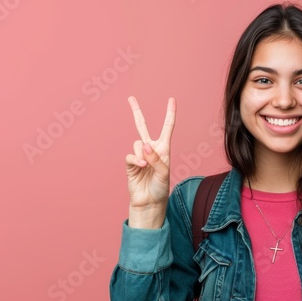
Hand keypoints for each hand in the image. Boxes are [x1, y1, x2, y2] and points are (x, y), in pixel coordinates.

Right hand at [125, 96, 175, 227]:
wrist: (149, 202)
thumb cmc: (161, 188)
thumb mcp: (164, 173)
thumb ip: (155, 158)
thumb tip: (144, 144)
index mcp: (164, 149)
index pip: (167, 127)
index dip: (169, 113)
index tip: (171, 99)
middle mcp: (151, 149)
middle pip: (142, 126)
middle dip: (136, 112)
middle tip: (130, 98)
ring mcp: (139, 156)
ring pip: (137, 144)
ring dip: (143, 153)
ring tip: (147, 166)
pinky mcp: (130, 164)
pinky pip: (130, 155)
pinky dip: (136, 160)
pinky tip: (141, 167)